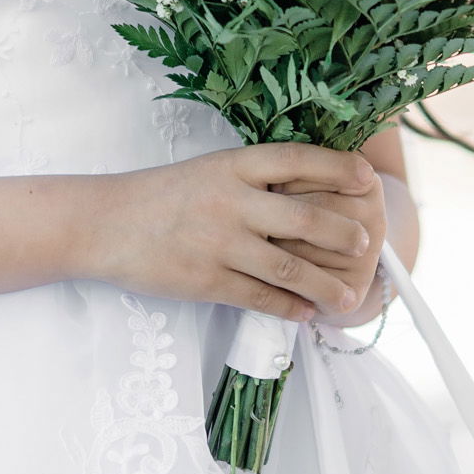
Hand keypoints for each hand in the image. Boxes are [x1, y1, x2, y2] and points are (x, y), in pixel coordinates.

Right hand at [77, 143, 379, 320]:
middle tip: (364, 245)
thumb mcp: (208, 171)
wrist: (105, 223)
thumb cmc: (160, 195)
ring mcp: (219, 243)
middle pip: (304, 219)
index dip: (338, 168)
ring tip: (348, 295)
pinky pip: (260, 298)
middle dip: (343, 235)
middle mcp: (230, 201)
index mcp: (232, 165)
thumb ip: (253, 179)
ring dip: (327, 285)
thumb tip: (309, 190)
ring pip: (289, 269)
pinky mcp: (206, 281)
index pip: (297, 160)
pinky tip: (306, 313)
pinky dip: (289, 308)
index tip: (368, 179)